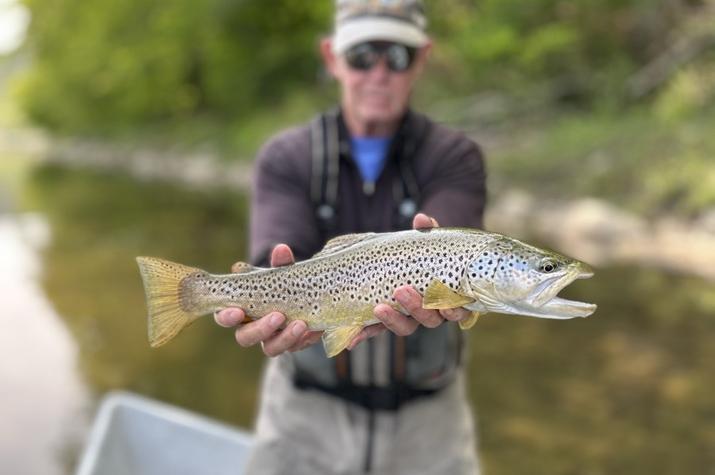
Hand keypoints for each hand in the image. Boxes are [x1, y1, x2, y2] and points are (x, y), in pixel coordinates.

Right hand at [214, 244, 321, 356]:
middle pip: (245, 338)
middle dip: (261, 329)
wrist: (307, 296)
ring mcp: (271, 339)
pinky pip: (295, 347)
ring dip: (285, 337)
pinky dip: (303, 339)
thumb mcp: (283, 272)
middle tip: (278, 316)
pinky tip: (313, 329)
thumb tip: (281, 249)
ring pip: (270, 348)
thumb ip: (281, 264)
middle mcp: (252, 328)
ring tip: (301, 323)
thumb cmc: (283, 284)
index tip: (237, 311)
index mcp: (241, 310)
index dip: (227, 317)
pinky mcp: (290, 345)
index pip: (224, 317)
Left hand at [347, 213, 471, 349]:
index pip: (457, 312)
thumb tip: (421, 218)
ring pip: (405, 326)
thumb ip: (428, 233)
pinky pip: (376, 331)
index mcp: (449, 297)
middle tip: (401, 290)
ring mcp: (409, 318)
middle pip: (429, 320)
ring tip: (379, 307)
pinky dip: (364, 334)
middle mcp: (431, 312)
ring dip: (393, 320)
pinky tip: (352, 339)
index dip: (454, 312)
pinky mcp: (386, 321)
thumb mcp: (428, 244)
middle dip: (415, 308)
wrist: (406, 262)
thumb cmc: (426, 254)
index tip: (446, 305)